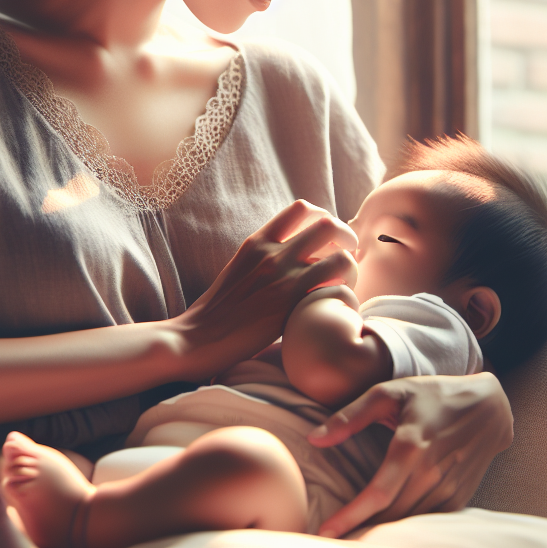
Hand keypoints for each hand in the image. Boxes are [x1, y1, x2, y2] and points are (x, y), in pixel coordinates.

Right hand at [174, 201, 358, 377]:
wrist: (196, 338)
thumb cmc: (217, 311)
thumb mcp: (239, 269)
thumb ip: (265, 258)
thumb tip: (291, 257)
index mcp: (258, 241)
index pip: (301, 209)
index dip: (323, 218)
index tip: (327, 236)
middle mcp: (273, 253)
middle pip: (328, 224)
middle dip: (346, 237)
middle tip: (347, 256)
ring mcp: (284, 277)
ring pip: (340, 256)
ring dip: (350, 269)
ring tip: (345, 284)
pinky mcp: (292, 303)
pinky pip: (336, 286)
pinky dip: (344, 292)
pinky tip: (337, 304)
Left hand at [307, 373, 512, 537]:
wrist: (489, 408)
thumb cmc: (433, 396)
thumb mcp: (390, 393)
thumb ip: (350, 416)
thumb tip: (314, 438)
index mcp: (411, 447)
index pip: (377, 494)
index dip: (350, 517)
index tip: (325, 532)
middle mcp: (431, 472)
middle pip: (390, 515)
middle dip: (359, 531)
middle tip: (330, 542)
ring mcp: (448, 488)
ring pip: (409, 523)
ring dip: (381, 535)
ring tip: (352, 541)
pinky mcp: (459, 497)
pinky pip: (428, 522)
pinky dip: (406, 530)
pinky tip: (386, 533)